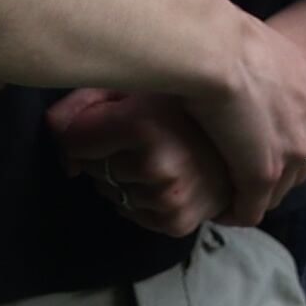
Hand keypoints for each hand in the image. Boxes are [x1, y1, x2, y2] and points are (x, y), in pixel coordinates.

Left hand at [49, 88, 230, 235]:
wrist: (251, 127)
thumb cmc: (187, 98)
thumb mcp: (134, 83)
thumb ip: (83, 102)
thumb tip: (55, 135)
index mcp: (144, 125)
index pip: (72, 140)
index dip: (85, 127)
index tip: (108, 117)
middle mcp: (157, 166)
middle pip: (90, 168)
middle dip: (104, 152)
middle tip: (140, 134)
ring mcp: (169, 199)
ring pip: (109, 191)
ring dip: (121, 177)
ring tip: (157, 154)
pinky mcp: (178, 223)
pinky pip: (129, 212)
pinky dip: (137, 198)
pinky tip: (164, 177)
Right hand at [174, 10, 305, 222]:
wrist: (212, 48)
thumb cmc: (222, 33)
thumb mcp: (265, 44)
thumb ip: (269, 66)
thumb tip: (246, 67)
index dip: (300, 137)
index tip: (273, 139)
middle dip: (281, 168)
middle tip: (250, 170)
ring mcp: (295, 148)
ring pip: (281, 188)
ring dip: (259, 193)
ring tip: (234, 194)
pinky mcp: (264, 172)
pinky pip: (254, 207)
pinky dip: (238, 212)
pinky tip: (221, 211)